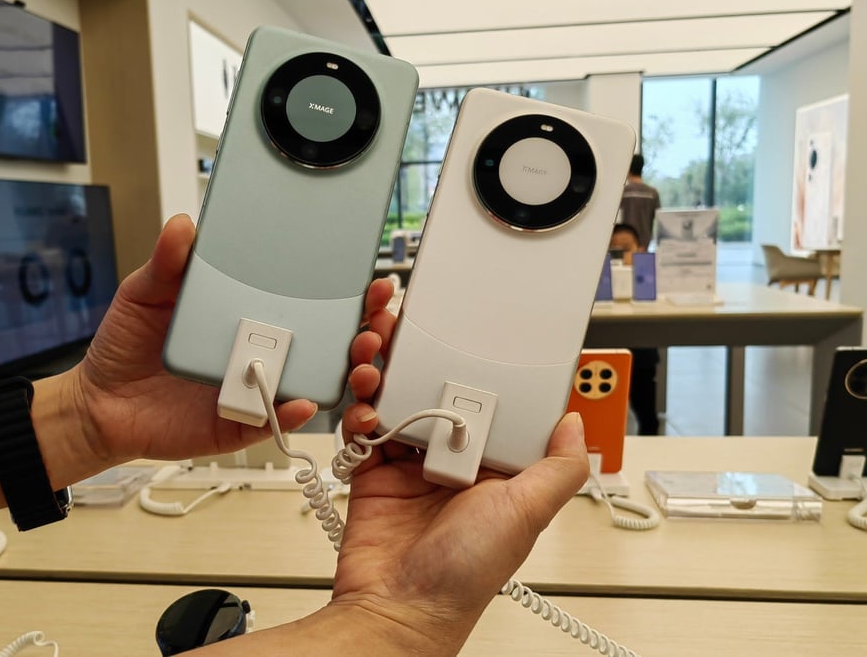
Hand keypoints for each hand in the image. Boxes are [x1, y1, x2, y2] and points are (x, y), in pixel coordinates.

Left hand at [68, 214, 320, 463]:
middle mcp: (244, 350)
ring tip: (321, 356)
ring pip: (292, 381)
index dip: (307, 290)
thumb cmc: (123, 347)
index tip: (324, 272)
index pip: (278, 300)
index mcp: (230, 315)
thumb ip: (165, 264)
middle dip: (326, 331)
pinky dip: (289, 413)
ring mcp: (244, 388)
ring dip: (312, 371)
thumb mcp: (142, 295)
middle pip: (298, 340)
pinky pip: (270, 420)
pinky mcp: (236, 424)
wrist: (100, 404)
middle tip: (338, 315)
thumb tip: (182, 225)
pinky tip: (299, 401)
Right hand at [333, 309, 588, 653]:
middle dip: (417, 356)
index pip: (488, 398)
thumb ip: (557, 469)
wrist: (399, 608)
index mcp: (493, 464)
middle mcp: (453, 459)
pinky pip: (364, 427)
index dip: (476, 362)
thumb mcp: (526, 514)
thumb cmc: (465, 574)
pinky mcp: (373, 472)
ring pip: (396, 399)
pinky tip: (364, 410)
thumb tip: (577, 425)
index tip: (464, 332)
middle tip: (403, 329)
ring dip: (382, 374)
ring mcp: (410, 463)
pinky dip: (359, 411)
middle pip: (435, 389)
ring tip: (374, 362)